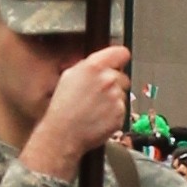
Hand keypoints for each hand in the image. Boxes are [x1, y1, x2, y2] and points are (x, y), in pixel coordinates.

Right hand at [21, 47, 133, 180]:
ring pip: (122, 94)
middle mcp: (108, 80)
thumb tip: (101, 62)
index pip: (121, 53)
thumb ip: (88, 65)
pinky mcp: (120, 114)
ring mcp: (116, 98)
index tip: (118, 62)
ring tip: (95, 107)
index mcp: (94, 67)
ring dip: (112, 100)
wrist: (63, 133)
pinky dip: (113, 114)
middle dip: (114, 83)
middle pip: (123, 76)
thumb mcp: (69, 76)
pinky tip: (98, 117)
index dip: (119, 58)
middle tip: (98, 94)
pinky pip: (121, 110)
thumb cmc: (63, 107)